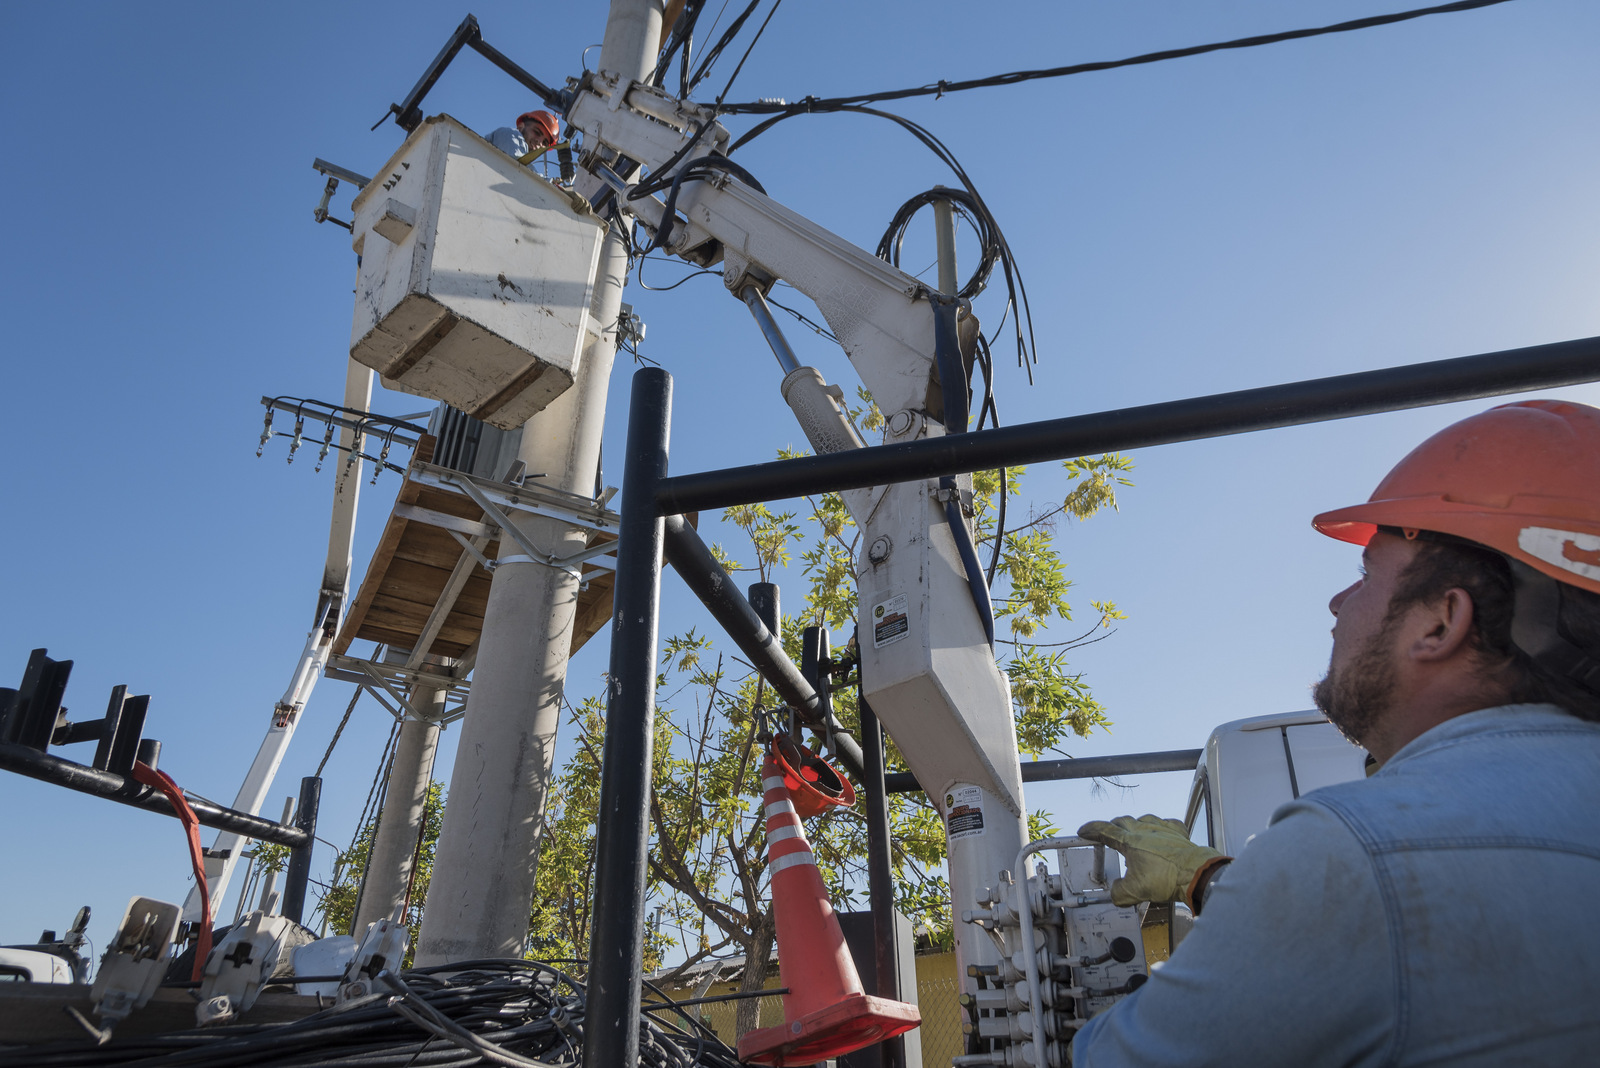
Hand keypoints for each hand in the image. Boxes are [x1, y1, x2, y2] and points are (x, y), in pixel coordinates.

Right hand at [1077, 814, 1227, 907]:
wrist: (1195, 874)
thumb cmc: (1166, 879)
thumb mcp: (1135, 891)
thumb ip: (1119, 892)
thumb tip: (1115, 893)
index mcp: (1130, 841)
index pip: (1105, 830)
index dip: (1091, 830)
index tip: (1084, 830)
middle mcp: (1145, 830)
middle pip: (1122, 821)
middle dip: (1112, 827)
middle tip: (1108, 834)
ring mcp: (1163, 829)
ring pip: (1143, 819)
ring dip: (1135, 825)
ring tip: (1133, 834)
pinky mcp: (1178, 833)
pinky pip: (1167, 823)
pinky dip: (1160, 827)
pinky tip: (1161, 833)